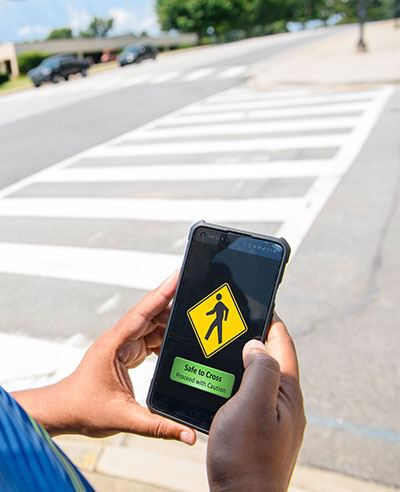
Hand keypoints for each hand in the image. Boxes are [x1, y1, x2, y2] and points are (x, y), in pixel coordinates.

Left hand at [12, 271, 195, 445]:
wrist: (64, 411)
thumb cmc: (83, 409)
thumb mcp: (123, 419)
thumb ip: (158, 426)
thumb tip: (188, 435)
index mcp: (114, 344)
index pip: (142, 312)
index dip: (162, 293)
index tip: (178, 276)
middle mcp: (120, 339)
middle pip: (151, 314)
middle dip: (173, 303)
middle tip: (196, 295)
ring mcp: (123, 344)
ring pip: (152, 324)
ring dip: (171, 322)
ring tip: (194, 318)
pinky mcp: (127, 352)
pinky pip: (150, 337)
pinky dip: (165, 337)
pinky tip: (179, 341)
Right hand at [206, 315, 305, 491]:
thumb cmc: (246, 456)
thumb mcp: (253, 405)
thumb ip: (260, 370)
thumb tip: (256, 345)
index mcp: (286, 390)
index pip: (282, 343)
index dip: (271, 320)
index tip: (256, 302)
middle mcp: (284, 400)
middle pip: (271, 357)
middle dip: (254, 336)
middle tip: (231, 323)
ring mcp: (274, 415)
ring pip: (259, 376)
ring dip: (244, 359)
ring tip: (223, 348)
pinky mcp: (261, 427)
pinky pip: (251, 394)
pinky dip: (237, 381)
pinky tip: (221, 383)